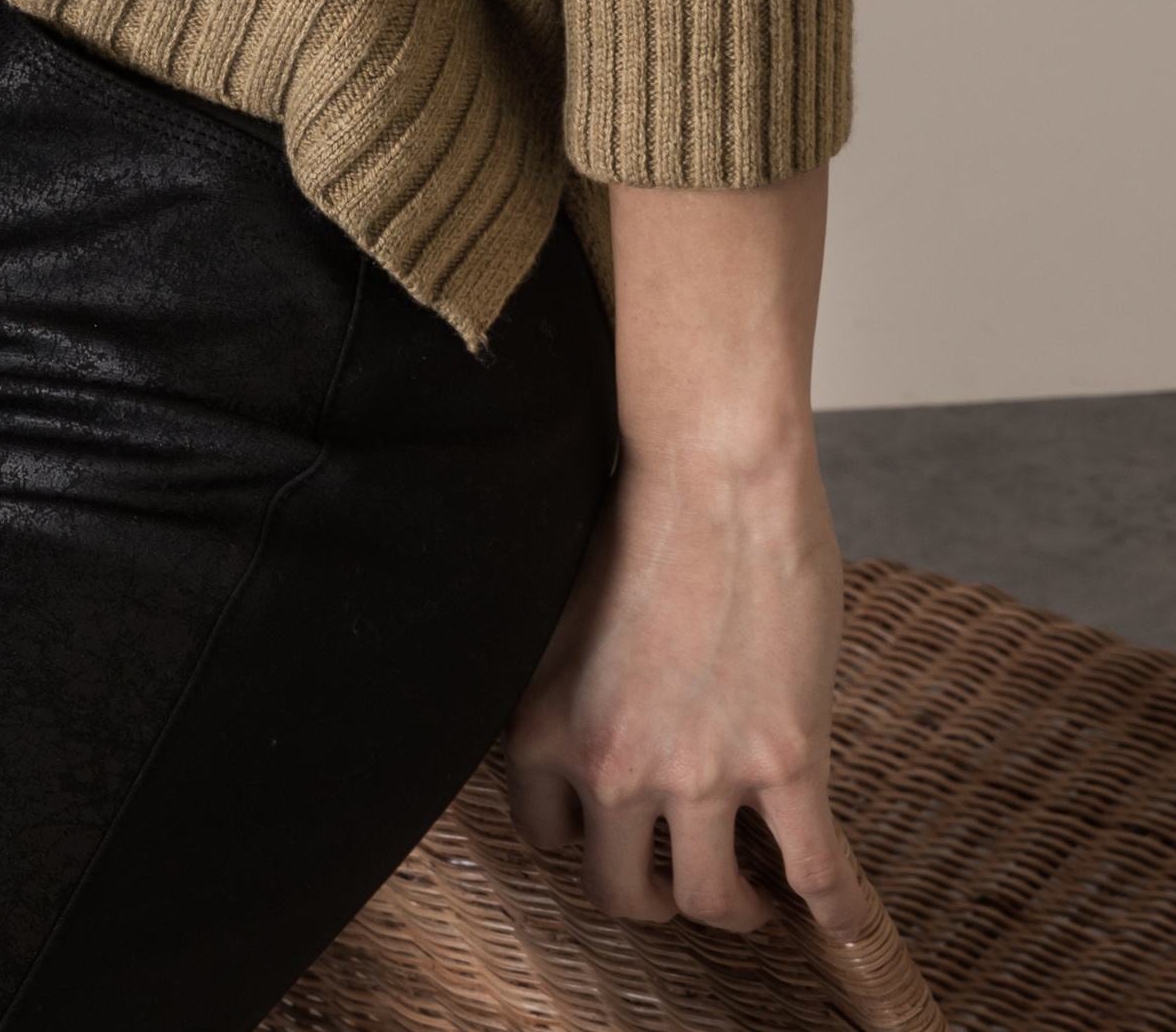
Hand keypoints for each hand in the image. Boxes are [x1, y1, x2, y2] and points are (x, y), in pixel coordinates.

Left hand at [506, 427, 867, 935]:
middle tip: (676, 885)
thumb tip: (595, 723)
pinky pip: (814, 868)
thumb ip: (573, 690)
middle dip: (651, 898)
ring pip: (712, 899)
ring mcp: (701, 772)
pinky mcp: (784, 763)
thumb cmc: (641, 514)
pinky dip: (834, 904)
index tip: (609, 835)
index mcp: (545, 724)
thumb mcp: (564, 618)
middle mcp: (612, 764)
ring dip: (732, 909)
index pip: (543, 832)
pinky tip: (844, 918)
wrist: (714, 470)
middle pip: (620, 891)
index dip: (580, 838)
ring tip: (752, 898)